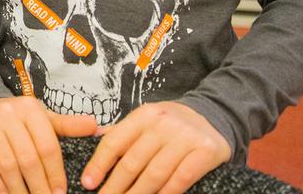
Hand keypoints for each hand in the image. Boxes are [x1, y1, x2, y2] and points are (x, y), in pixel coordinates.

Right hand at [0, 96, 96, 193]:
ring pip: (7, 163)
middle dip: (39, 186)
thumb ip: (67, 125)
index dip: (55, 173)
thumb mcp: (42, 117)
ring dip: (18, 189)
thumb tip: (95, 127)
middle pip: (28, 158)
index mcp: (31, 109)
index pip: (48, 147)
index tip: (60, 192)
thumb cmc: (18, 117)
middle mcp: (9, 113)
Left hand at [81, 101, 230, 192]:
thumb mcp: (148, 120)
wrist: (215, 117)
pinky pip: (180, 179)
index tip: (88, 183)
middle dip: (115, 186)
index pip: (114, 142)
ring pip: (155, 174)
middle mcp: (163, 123)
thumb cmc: (173, 124)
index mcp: (144, 115)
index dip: (98, 164)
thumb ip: (124, 133)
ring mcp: (185, 137)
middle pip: (132, 162)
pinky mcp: (206, 151)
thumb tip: (93, 143)